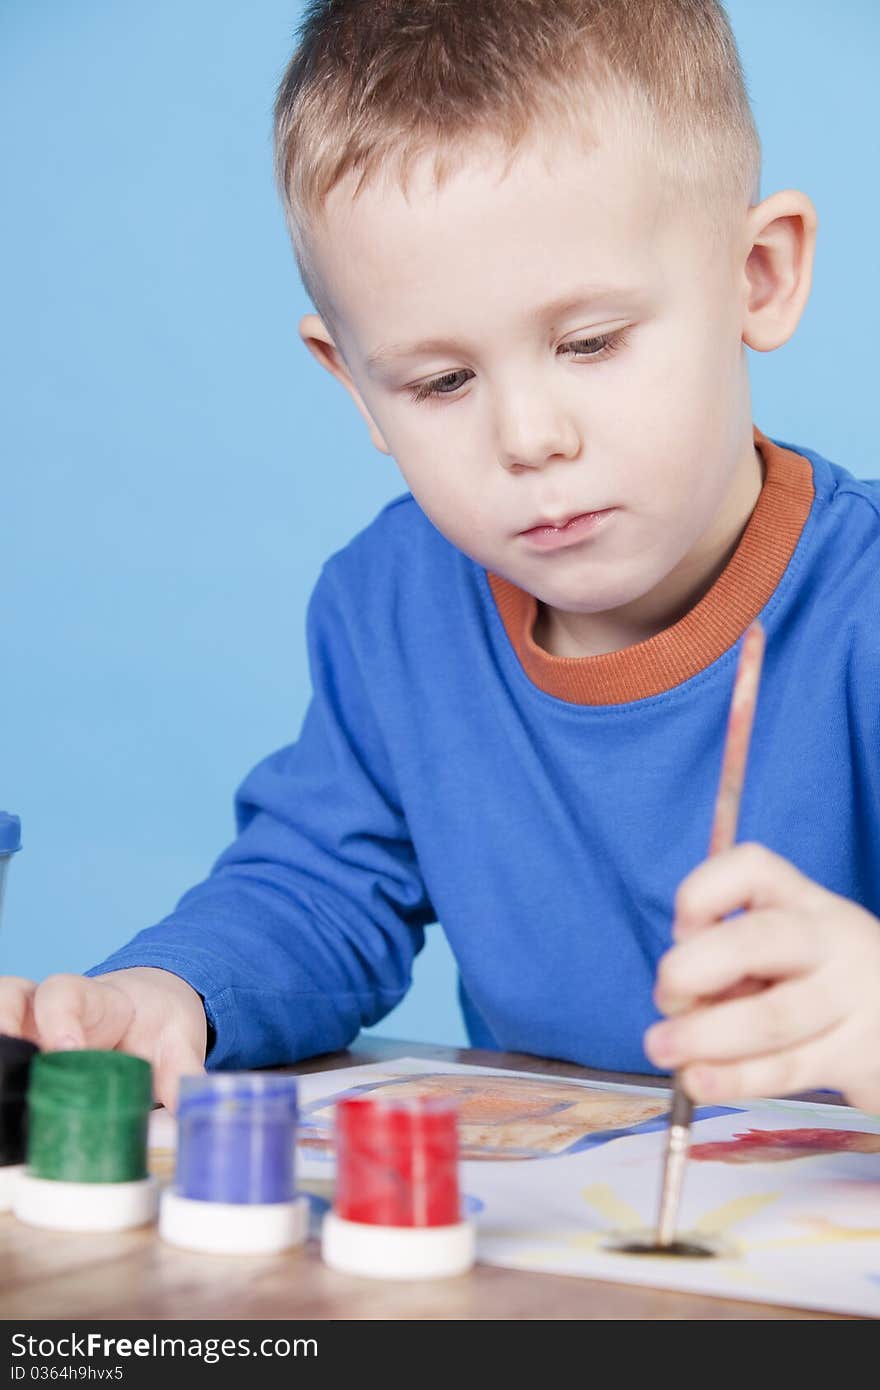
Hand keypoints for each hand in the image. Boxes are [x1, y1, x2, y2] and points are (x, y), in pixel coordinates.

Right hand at [0, 967, 207, 1110]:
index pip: (62, 993)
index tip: (66, 1051)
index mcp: (92, 998)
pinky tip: (15, 1109)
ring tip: (8, 1093)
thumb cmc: (158, 1019)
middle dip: (6, 1026)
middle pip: (11, 999)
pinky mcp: (31, 1058)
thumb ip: (183, 1070)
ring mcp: (33, 1033)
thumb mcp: (179, 1037)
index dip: (57, 1019)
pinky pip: (10, 1054)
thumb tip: (188, 1106)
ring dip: (2, 1047)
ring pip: (2, 1022)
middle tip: (20, 1069)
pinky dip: (7, 1077)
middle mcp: (50, 1011)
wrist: (150, 1010)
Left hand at [643, 843, 879, 1113]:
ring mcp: (849, 998)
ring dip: (702, 1036)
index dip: (700, 893)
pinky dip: (733, 1079)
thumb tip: (675, 994)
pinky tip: (697, 1082)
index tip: (681, 929)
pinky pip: (786, 1069)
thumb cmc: (820, 980)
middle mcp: (831, 939)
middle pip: (757, 941)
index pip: (751, 867)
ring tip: (661, 1048)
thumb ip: (734, 956)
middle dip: (691, 970)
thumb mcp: (787, 946)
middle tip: (665, 997)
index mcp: (805, 901)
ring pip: (770, 1018)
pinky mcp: (855, 1056)